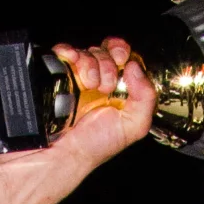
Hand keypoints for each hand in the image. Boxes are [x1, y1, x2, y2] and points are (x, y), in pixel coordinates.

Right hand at [0, 38, 153, 203]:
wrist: (61, 153)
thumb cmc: (93, 146)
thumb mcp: (133, 127)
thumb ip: (147, 97)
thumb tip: (135, 66)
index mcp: (118, 91)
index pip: (125, 58)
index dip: (125, 54)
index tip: (124, 63)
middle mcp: (98, 82)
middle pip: (107, 50)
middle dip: (109, 61)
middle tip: (105, 85)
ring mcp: (76, 77)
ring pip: (88, 50)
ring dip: (91, 63)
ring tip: (89, 85)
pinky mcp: (56, 73)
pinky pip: (64, 50)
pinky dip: (70, 52)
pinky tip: (73, 67)